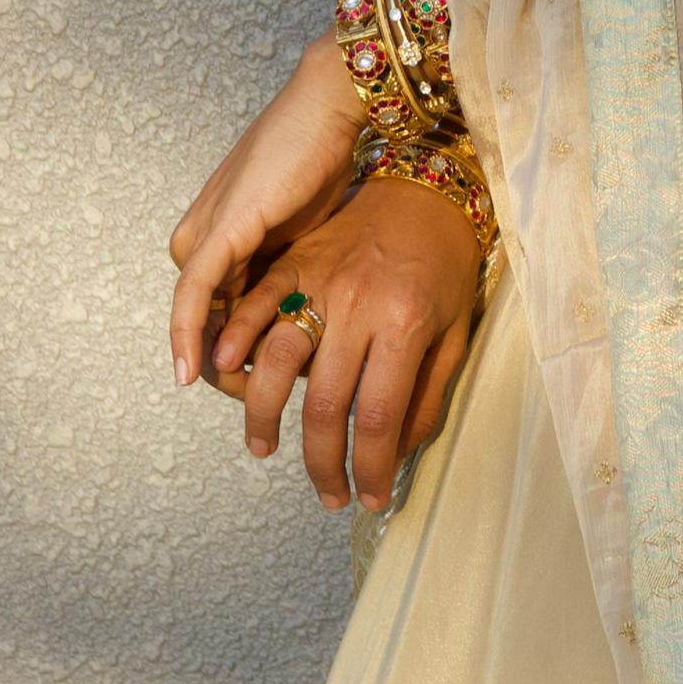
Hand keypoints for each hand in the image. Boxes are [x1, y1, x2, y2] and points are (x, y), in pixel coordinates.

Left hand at [168, 33, 363, 391]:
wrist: (332, 111)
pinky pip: (194, 297)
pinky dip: (188, 336)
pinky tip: (191, 374)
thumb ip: (291, 277)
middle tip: (264, 410)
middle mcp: (201, 242)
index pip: (218, 319)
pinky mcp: (219, 232)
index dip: (239, 361)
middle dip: (231, 372)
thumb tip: (305, 330)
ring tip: (245, 403)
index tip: (272, 391)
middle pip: (207, 325)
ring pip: (199, 318)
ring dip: (216, 365)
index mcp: (218, 242)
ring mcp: (204, 237)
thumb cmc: (328, 164)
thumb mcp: (307, 237)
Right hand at [207, 177, 483, 512]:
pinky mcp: (294, 263)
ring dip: (263, 415)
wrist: (427, 186)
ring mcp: (320, 282)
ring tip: (265, 448)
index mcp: (406, 325)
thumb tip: (401, 453)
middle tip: (328, 496)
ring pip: (276, 361)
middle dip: (323, 464)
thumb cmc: (448, 263)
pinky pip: (254, 307)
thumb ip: (428, 393)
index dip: (372, 468)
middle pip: (326, 405)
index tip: (371, 498)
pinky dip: (233, 342)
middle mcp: (359, 307)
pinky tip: (227, 374)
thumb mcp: (455, 331)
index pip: (381, 418)